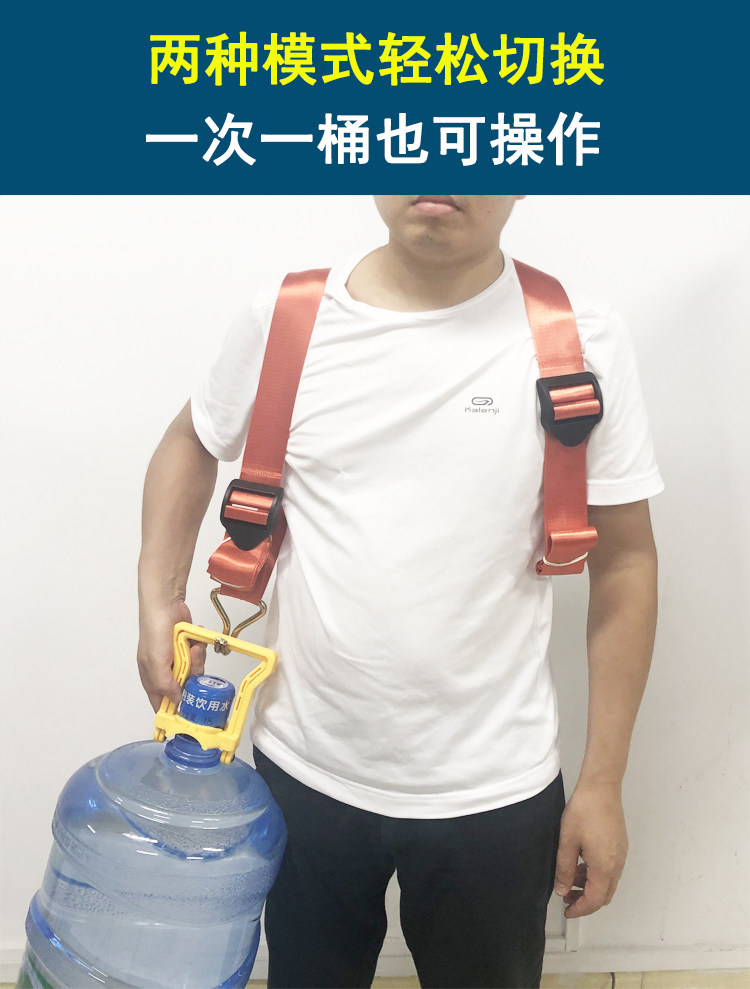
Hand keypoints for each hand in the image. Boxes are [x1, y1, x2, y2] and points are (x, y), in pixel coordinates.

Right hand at [137, 599, 206, 712]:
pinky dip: (198, 648)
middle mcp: (164, 671)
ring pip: (195, 672)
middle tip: (189, 663)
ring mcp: (177, 660)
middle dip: (191, 676)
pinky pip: (199, 656)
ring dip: (196, 659)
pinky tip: (193, 640)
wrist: (166, 605)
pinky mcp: (188, 649)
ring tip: (191, 647)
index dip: (172, 711)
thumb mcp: (156, 663)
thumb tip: (176, 701)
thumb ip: (165, 685)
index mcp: (152, 679)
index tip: (187, 716)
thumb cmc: (154, 632)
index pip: (161, 703)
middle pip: (184, 688)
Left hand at [554, 782, 627, 917]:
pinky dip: (596, 874)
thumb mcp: (567, 841)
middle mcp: (617, 865)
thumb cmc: (582, 812)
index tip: (566, 912)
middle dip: (586, 901)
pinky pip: (610, 869)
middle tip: (566, 898)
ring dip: (591, 887)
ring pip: (608, 882)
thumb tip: (562, 891)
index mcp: (604, 867)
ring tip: (570, 879)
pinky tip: (581, 864)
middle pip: (604, 895)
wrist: (601, 787)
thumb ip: (565, 869)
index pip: (595, 900)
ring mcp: (621, 855)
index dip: (580, 910)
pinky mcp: (620, 845)